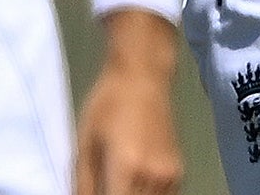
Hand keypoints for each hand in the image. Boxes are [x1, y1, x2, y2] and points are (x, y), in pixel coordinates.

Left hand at [77, 9, 181, 194]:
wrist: (143, 76)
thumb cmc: (108, 103)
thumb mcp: (85, 143)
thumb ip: (82, 184)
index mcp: (127, 167)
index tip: (97, 192)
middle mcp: (153, 175)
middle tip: (104, 184)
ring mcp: (169, 175)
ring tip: (116, 181)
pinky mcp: (177, 172)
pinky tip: (132, 182)